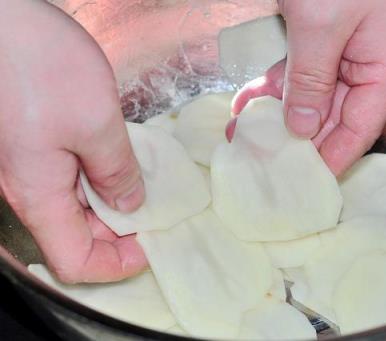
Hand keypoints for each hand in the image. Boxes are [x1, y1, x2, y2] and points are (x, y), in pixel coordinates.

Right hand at [0, 1, 146, 282]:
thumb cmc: (36, 64)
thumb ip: (117, 170)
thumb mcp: (95, 122)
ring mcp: (31, 166)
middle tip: (159, 213)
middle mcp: (31, 188)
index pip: (75, 261)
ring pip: (75, 208)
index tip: (150, 247)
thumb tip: (130, 204)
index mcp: (39, 195)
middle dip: (120, 234)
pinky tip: (123, 161)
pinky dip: (100, 178)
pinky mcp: (35, 144)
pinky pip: (70, 178)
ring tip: (147, 186)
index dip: (116, 265)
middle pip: (77, 237)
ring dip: (113, 204)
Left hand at [229, 0, 385, 175]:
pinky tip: (250, 104)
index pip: (362, 126)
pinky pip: (301, 71)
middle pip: (336, 114)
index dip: (333, 157)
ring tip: (245, 136)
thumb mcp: (320, 25)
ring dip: (280, 115)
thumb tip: (302, 128)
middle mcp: (373, 60)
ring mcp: (348, 48)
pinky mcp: (323, 35)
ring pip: (314, 95)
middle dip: (297, 138)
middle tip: (263, 161)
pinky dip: (276, 87)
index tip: (305, 181)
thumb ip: (310, 81)